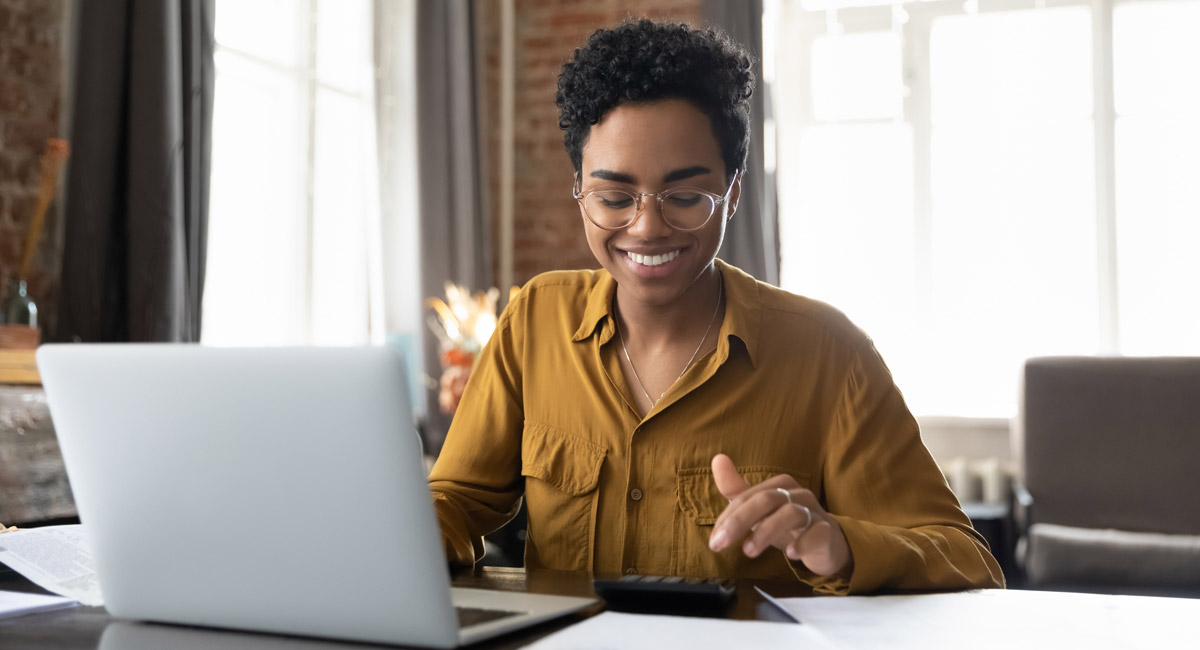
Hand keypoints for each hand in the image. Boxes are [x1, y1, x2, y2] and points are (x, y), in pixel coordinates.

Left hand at [707, 453, 852, 577]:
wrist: (827, 544)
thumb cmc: (788, 525)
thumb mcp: (760, 511)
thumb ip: (737, 490)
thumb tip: (717, 458)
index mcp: (779, 485)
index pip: (747, 497)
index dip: (728, 518)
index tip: (714, 541)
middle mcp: (797, 494)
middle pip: (766, 499)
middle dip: (739, 521)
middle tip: (719, 544)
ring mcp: (814, 512)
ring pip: (790, 514)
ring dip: (766, 532)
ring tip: (748, 552)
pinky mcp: (827, 532)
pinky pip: (817, 532)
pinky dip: (803, 542)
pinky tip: (790, 554)